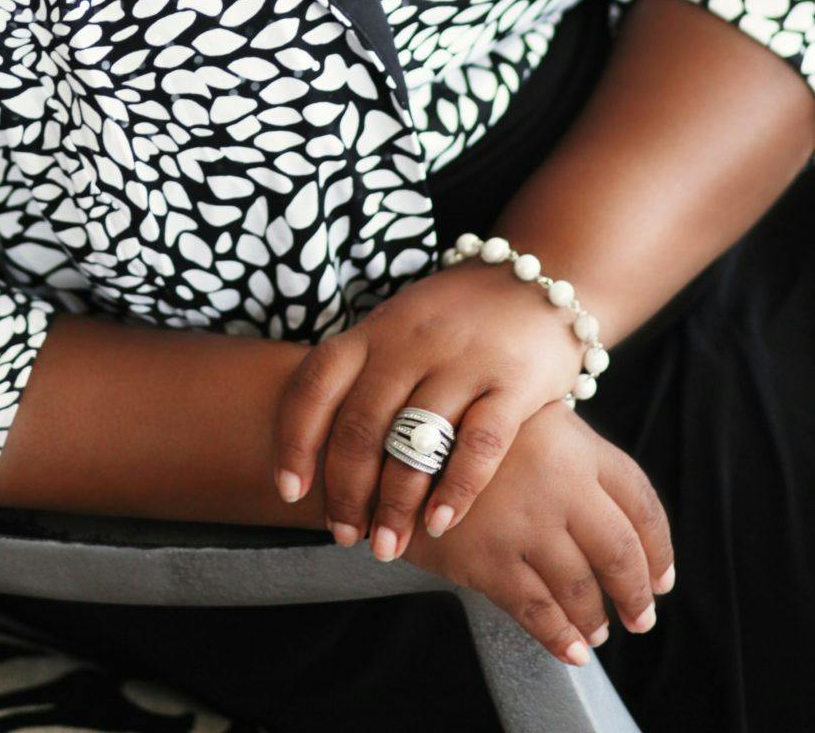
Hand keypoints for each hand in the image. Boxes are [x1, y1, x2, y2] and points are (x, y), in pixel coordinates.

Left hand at [273, 257, 585, 551]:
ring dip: (395, 503)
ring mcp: (462, 360)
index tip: (289, 490)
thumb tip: (321, 454)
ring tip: (386, 547)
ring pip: (415, 441)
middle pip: (361, 424)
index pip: (316, 384)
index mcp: (374, 330)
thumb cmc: (455, 318)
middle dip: (347, 490)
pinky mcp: (513, 381)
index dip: (295, 440)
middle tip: (344, 536)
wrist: (536, 279)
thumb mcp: (399, 328)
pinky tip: (441, 524)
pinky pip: (480, 443)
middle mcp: (410, 342)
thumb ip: (365, 376)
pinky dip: (457, 489)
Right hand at [401, 401, 675, 664]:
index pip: (639, 499)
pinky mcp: (487, 558)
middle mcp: (557, 482)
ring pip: (581, 587)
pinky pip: (537, 611)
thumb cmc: (455, 425)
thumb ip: (568, 451)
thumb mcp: (520, 416)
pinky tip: (571, 649)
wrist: (386, 442)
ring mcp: (523, 523)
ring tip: (599, 630)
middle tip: (642, 616)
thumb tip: (616, 515)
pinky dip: (559, 636)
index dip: (659, 545)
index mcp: (572, 442)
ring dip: (596, 617)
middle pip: (620, 550)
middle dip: (637, 592)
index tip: (662, 575)